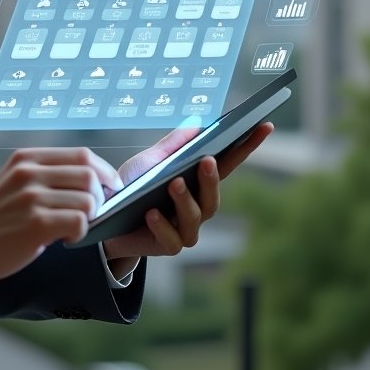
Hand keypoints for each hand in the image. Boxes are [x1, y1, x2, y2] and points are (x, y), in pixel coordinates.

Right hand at [0, 147, 122, 283]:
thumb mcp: (13, 182)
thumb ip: (44, 176)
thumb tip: (88, 184)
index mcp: (26, 158)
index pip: (81, 155)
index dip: (104, 171)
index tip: (111, 186)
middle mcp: (30, 172)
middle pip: (89, 175)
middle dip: (101, 197)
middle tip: (91, 214)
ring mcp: (32, 197)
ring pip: (88, 200)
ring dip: (88, 218)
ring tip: (70, 228)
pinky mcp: (35, 223)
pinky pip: (79, 222)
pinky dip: (80, 233)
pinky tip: (63, 239)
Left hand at [101, 121, 273, 272]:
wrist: (106, 218)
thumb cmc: (132, 188)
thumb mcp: (149, 162)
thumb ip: (172, 146)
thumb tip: (197, 124)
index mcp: (197, 184)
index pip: (227, 164)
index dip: (247, 146)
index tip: (263, 126)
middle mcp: (197, 209)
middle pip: (213, 197)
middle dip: (211, 179)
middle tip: (206, 160)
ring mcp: (184, 230)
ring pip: (195, 218)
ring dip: (185, 200)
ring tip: (174, 183)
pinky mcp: (166, 246)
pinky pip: (170, 238)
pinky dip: (162, 224)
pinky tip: (152, 213)